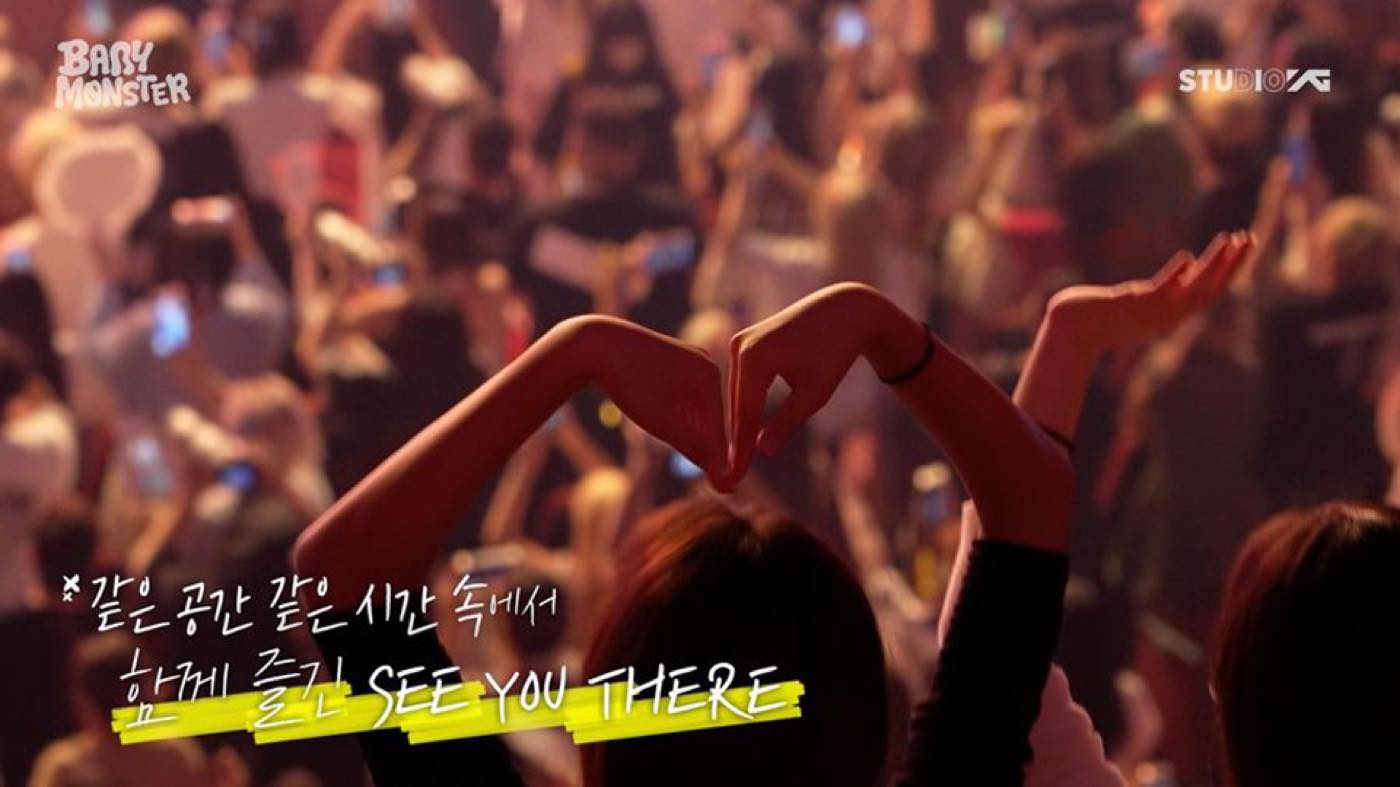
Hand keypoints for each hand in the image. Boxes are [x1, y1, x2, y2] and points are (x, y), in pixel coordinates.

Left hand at [576, 318, 729, 489]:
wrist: (596, 345)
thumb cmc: (631, 385)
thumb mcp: (664, 423)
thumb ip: (696, 451)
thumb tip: (726, 482)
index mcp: (711, 375)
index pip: (719, 430)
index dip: (716, 462)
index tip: (723, 490)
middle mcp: (707, 363)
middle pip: (709, 419)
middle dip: (701, 444)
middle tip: (709, 479)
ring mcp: (692, 359)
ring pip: (696, 410)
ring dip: (686, 430)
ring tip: (681, 449)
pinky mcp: (676, 360)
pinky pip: (684, 397)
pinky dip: (676, 414)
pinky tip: (660, 420)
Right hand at [724, 284, 922, 484]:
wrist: (844, 312)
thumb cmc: (834, 354)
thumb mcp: (814, 394)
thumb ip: (787, 422)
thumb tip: (763, 451)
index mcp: (754, 357)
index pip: (744, 413)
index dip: (740, 449)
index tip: (735, 477)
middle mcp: (739, 345)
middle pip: (736, 404)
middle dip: (736, 439)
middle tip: (730, 478)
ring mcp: (739, 340)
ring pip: (737, 394)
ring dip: (738, 424)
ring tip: (734, 461)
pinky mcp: (744, 341)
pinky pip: (742, 381)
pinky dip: (745, 405)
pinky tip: (742, 432)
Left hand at [1046, 231, 1254, 355]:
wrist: (1068, 333)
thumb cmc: (1095, 316)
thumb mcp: (1134, 301)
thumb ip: (1157, 291)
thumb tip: (1182, 271)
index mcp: (1168, 312)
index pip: (1209, 290)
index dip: (1229, 269)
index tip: (1243, 245)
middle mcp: (1165, 315)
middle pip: (1210, 290)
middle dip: (1232, 264)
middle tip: (1250, 237)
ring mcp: (1150, 312)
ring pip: (1192, 290)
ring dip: (1213, 266)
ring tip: (1230, 240)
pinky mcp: (1131, 307)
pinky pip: (1159, 293)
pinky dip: (1174, 278)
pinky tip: (1188, 258)